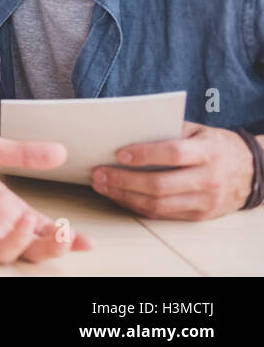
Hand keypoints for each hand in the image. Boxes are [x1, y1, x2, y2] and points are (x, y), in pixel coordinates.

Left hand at [0, 129, 92, 262]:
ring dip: (16, 241)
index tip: (87, 241)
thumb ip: (24, 153)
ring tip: (27, 222)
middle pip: (27, 249)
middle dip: (49, 247)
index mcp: (5, 206)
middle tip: (65, 237)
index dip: (64, 237)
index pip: (41, 228)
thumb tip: (61, 152)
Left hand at [91, 121, 256, 219]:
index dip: (145, 154)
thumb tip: (125, 130)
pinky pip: (162, 215)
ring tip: (102, 185)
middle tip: (98, 173)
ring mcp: (205, 201)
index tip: (118, 153)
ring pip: (159, 204)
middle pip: (161, 185)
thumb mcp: (197, 130)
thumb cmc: (214, 145)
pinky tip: (119, 196)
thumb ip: (167, 130)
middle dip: (124, 180)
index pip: (174, 154)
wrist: (250, 172)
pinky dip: (136, 206)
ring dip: (124, 196)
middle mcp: (208, 179)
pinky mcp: (199, 216)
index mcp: (208, 152)